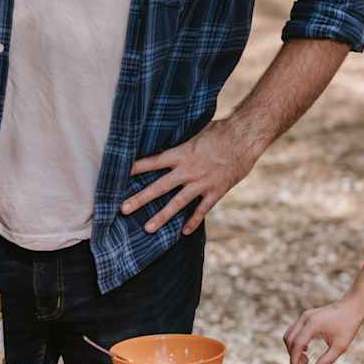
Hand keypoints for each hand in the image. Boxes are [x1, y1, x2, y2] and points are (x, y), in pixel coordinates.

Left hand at [121, 119, 258, 234]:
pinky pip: (202, 209)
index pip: (152, 162)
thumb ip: (182, 142)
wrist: (246, 138)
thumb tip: (167, 140)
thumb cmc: (221, 131)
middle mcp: (189, 170)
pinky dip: (193, 221)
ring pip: (178, 203)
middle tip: (123, 209)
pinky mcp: (217, 191)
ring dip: (162, 216)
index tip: (117, 175)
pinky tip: (183, 232)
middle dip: (140, 199)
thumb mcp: (197, 131)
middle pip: (160, 186)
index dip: (135, 168)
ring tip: (148, 228)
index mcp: (182, 153)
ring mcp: (202, 182)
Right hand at [283, 300, 363, 363]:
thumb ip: (327, 360)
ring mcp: (305, 315)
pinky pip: (294, 330)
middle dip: (293, 355)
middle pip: (290, 339)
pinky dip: (296, 341)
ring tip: (305, 360)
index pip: (297, 344)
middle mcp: (305, 318)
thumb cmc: (348, 325)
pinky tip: (306, 350)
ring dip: (293, 349)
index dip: (294, 359)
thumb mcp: (340, 346)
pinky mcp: (306, 316)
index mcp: (313, 324)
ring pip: (290, 334)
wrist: (352, 307)